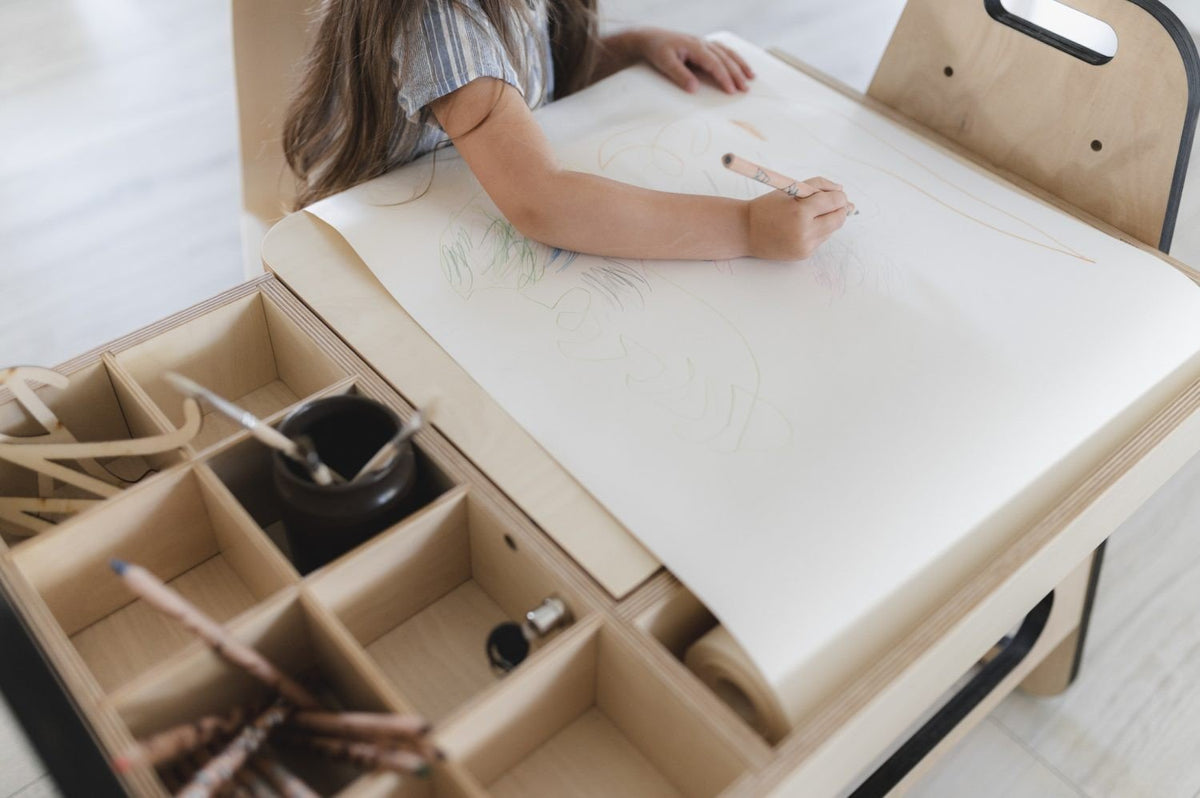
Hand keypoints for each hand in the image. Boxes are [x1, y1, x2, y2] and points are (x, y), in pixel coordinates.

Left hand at [633, 29, 754, 93]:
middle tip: (745, 89)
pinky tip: (741, 66)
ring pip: (727, 53)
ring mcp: (704, 43)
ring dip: (740, 65)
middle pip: (725, 59)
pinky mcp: (704, 45)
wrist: (650, 37)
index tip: (732, 90)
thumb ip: (680, 75)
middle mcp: (703, 43)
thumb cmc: (656, 50)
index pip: (714, 63)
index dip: (724, 77)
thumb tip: (694, 89)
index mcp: (695, 46)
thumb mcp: (664, 63)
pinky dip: (734, 58)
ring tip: (751, 77)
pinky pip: (723, 51)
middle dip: (736, 74)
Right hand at [746, 177, 852, 260]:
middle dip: (839, 209)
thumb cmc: (766, 207)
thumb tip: (841, 192)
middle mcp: (805, 232)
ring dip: (828, 220)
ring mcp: (805, 246)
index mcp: (800, 212)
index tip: (836, 193)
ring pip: (831, 230)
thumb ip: (817, 186)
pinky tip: (802, 227)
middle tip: (832, 203)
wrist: (746, 232)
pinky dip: (817, 231)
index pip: (834, 202)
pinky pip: (821, 239)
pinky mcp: (804, 254)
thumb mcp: (790, 189)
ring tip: (810, 215)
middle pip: (839, 219)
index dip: (839, 196)